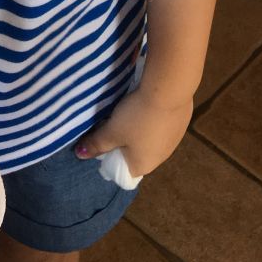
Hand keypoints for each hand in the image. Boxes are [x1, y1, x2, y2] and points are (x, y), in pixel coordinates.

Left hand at [73, 90, 193, 179]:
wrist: (170, 90)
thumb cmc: (137, 116)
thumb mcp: (112, 130)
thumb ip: (96, 144)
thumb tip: (80, 155)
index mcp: (143, 165)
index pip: (123, 170)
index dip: (111, 157)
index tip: (104, 140)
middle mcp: (160, 158)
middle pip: (136, 154)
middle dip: (124, 141)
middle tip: (114, 123)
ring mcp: (173, 142)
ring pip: (150, 139)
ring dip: (140, 130)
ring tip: (130, 112)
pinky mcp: (181, 124)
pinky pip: (161, 126)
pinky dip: (153, 119)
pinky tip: (148, 105)